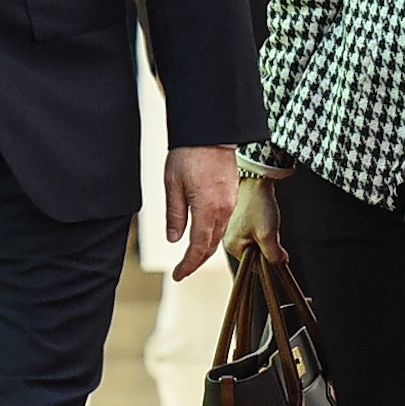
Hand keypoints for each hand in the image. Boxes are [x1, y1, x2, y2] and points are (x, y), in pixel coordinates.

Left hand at [165, 145, 236, 280]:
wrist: (211, 130)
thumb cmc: (190, 153)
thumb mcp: (172, 184)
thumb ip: (174, 215)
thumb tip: (174, 238)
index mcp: (207, 209)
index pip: (198, 247)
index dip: (188, 265)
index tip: (178, 275)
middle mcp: (223, 209)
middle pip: (211, 245)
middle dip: (197, 261)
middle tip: (182, 270)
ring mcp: (230, 201)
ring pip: (218, 234)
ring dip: (205, 247)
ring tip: (190, 255)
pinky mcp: (231, 193)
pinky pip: (223, 221)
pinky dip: (212, 233)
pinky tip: (203, 232)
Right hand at [224, 175, 287, 263]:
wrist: (256, 178)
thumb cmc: (257, 203)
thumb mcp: (268, 235)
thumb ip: (273, 255)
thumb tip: (278, 264)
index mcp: (232, 246)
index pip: (253, 266)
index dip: (267, 260)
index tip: (276, 252)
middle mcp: (229, 239)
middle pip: (254, 254)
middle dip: (267, 247)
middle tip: (271, 232)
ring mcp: (234, 228)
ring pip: (256, 242)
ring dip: (266, 236)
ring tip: (268, 222)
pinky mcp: (239, 219)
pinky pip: (254, 230)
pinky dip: (263, 226)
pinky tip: (265, 217)